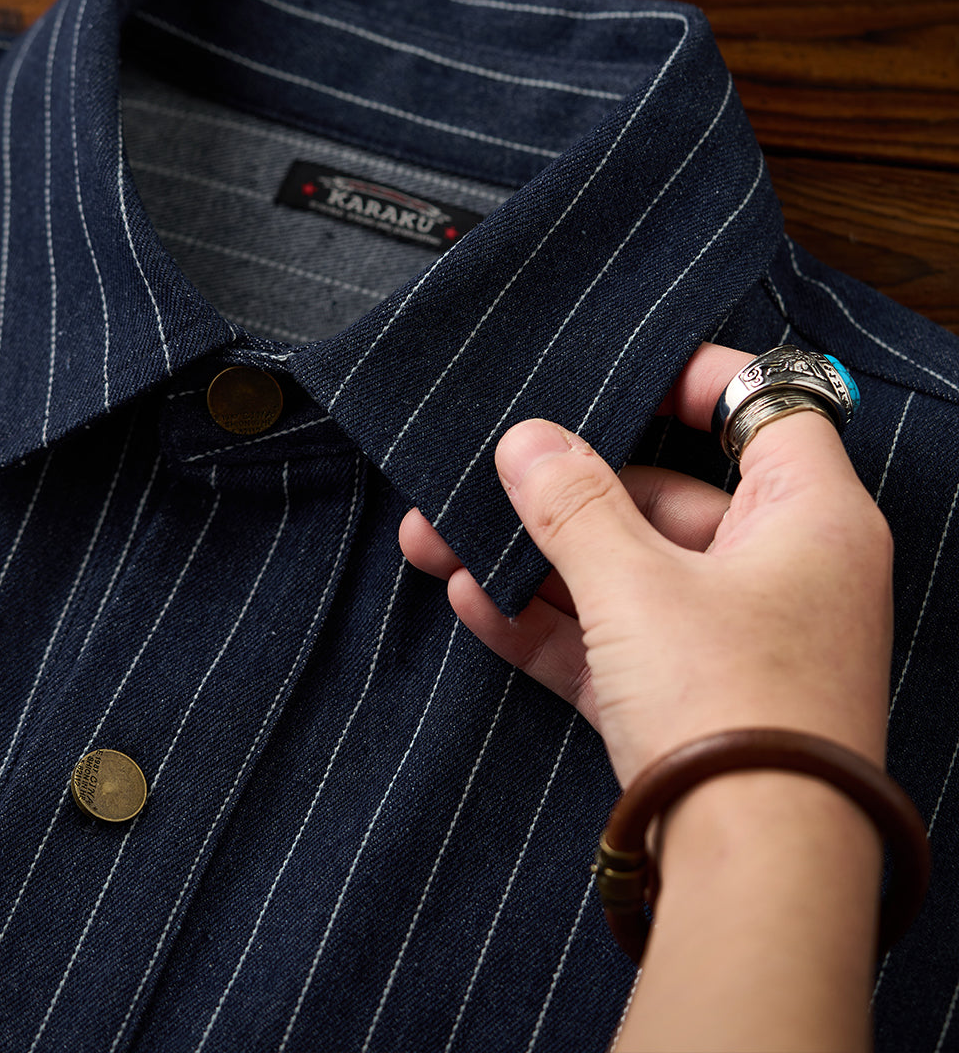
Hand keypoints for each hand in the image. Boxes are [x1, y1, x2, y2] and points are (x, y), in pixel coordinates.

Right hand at [400, 342, 892, 787]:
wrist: (749, 874)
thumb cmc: (731, 709)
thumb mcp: (633, 585)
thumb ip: (574, 502)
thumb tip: (526, 441)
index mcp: (807, 518)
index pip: (764, 409)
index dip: (695, 379)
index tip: (617, 370)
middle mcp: (779, 570)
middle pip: (661, 495)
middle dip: (558, 491)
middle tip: (481, 473)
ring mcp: (728, 637)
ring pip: (619, 571)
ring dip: (530, 556)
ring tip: (437, 537)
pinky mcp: (684, 694)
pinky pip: (607, 636)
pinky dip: (545, 618)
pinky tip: (470, 597)